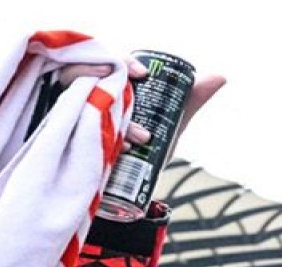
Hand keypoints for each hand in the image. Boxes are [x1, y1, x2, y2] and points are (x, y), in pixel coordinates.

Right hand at [57, 59, 226, 152]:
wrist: (129, 192)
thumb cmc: (147, 149)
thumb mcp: (170, 123)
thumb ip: (190, 100)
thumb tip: (220, 76)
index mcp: (108, 84)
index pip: (106, 58)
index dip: (121, 59)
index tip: (143, 74)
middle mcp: (84, 95)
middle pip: (82, 68)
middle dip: (110, 76)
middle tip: (137, 90)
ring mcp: (69, 115)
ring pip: (74, 96)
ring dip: (107, 109)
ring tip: (143, 137)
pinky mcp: (61, 139)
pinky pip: (66, 128)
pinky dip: (95, 136)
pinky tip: (124, 149)